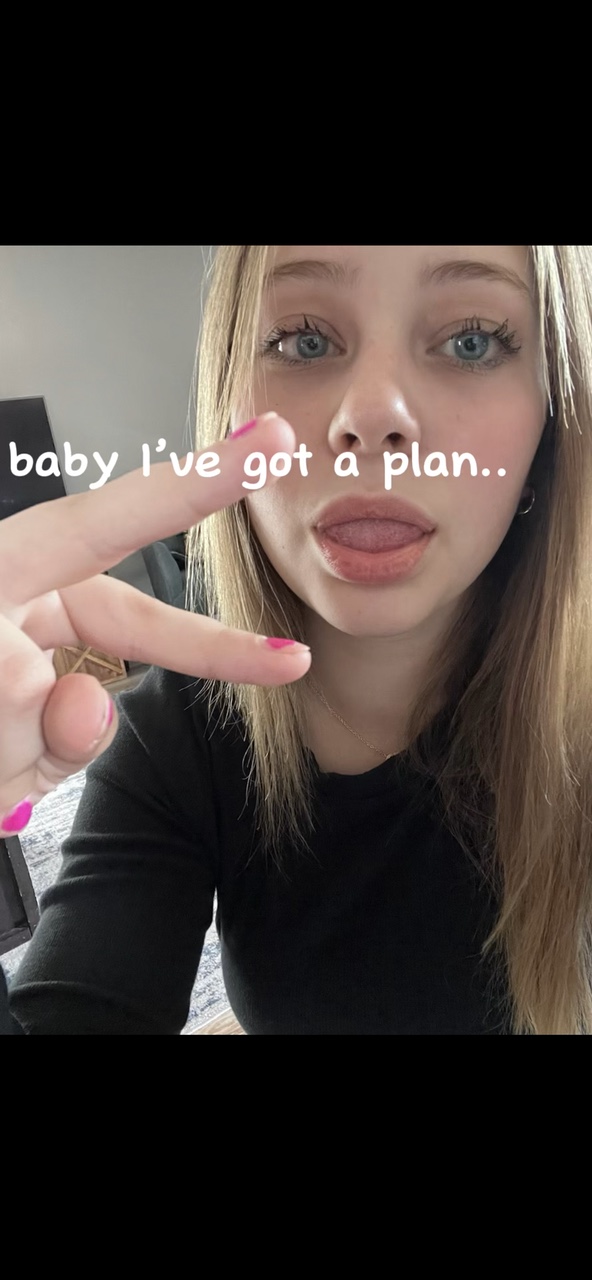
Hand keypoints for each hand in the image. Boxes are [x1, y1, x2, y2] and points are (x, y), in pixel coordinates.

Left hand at [0, 413, 309, 834]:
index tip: (260, 450)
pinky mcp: (11, 718)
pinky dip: (30, 774)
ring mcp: (11, 664)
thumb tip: (87, 707)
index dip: (191, 487)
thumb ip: (31, 714)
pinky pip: (54, 745)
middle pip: (126, 621)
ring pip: (83, 704)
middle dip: (199, 655)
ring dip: (47, 748)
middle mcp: (10, 610)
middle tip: (285, 664)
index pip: (107, 522)